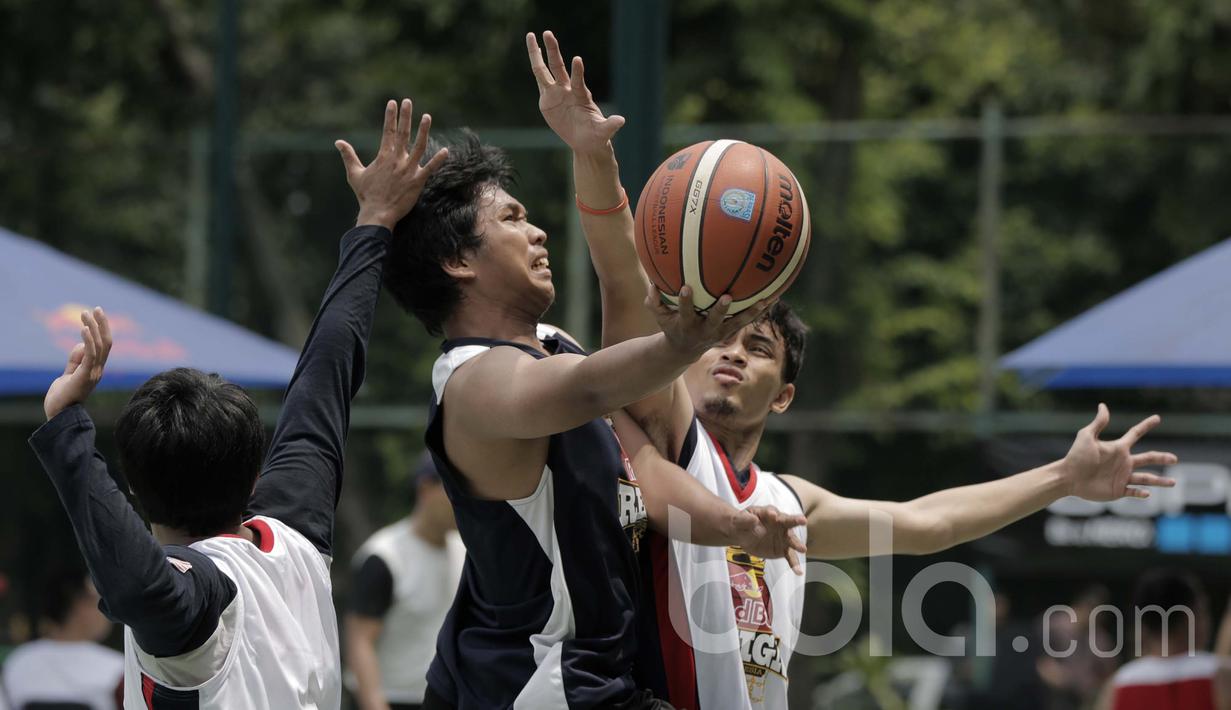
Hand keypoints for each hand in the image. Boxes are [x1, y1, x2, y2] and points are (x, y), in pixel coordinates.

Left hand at [44, 307, 111, 419]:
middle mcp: (99, 370)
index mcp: (96, 369)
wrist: (60, 414)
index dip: (102, 329)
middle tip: (96, 308)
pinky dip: (89, 340)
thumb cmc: (62, 397)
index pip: (104, 346)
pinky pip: (91, 354)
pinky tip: (83, 329)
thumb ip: (76, 360)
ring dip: (94, 327)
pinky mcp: (85, 375)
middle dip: (102, 324)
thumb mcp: (69, 374)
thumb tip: (81, 344)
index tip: (96, 314)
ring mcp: (94, 373)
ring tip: (85, 313)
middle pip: (106, 342)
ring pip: (100, 345)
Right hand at [335, 99, 448, 230]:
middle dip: (405, 116)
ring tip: (427, 116)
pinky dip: (438, 160)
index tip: (393, 103)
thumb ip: (348, 156)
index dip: (390, 116)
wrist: (377, 214)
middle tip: (408, 101)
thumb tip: (338, 142)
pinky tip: (446, 151)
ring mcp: (408, 170)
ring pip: (419, 146)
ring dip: (423, 131)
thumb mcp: (354, 174)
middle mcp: (397, 160)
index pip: (387, 131)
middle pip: (402, 134)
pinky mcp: (418, 182)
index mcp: (383, 157)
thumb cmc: (366, 195)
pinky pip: (430, 168)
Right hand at [527, 31, 624, 155]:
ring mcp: (556, 93)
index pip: (578, 80)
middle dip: (553, 50)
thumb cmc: (597, 135)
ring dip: (538, 53)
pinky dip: (537, 67)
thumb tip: (621, 121)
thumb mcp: (604, 131)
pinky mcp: (547, 100)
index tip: (577, 59)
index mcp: (581, 96)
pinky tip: (534, 51)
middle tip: (548, 33)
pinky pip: (540, 81)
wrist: (585, 141)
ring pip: (544, 70)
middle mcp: (568, 90)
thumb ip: (610, 125)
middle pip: (558, 67)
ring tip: (532, 35)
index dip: (578, 71)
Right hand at [647, 281, 775, 359]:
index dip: (685, 302)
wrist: (684, 350)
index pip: (685, 312)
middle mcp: (706, 329)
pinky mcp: (732, 331)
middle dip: (721, 309)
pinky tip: (775, 295)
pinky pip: (748, 319)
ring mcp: (721, 332)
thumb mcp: (659, 316)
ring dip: (752, 311)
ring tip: (766, 299)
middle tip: (727, 296)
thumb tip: (652, 283)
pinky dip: (760, 309)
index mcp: (687, 324)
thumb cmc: (671, 326)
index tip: (686, 288)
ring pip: (739, 322)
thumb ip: (653, 301)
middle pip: (715, 320)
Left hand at [731, 505, 806, 574]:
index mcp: (768, 512)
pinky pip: (790, 556)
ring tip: (802, 549)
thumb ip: (745, 519)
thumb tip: (753, 519)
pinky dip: (794, 564)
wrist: (743, 535)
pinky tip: (798, 571)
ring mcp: (783, 537)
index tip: (772, 514)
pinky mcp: (783, 549)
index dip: (771, 513)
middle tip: (802, 520)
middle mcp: (780, 523)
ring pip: (792, 540)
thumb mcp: (739, 520)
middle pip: (788, 521)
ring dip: (797, 544)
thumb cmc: (742, 523)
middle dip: (795, 520)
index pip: (771, 511)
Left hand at [1061, 403, 1176, 500]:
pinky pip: (1133, 492)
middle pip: (1148, 458)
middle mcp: (1123, 462)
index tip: (1157, 418)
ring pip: (1146, 478)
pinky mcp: (1117, 490)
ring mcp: (1121, 477)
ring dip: (1159, 481)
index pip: (1135, 434)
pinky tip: (1148, 493)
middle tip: (1174, 458)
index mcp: (1118, 448)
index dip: (1146, 425)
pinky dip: (1141, 493)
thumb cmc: (1076, 456)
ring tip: (1173, 483)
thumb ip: (1098, 423)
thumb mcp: (1086, 437)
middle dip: (1162, 458)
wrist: (1068, 477)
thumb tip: (1103, 405)